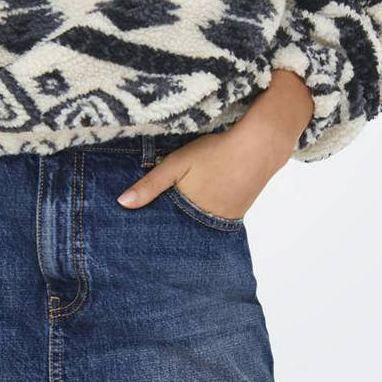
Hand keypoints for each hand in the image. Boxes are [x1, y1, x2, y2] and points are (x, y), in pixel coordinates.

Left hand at [115, 118, 283, 220]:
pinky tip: (197, 209)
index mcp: (189, 212)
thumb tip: (122, 204)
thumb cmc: (215, 152)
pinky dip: (204, 218)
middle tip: (150, 233)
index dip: (151, 228)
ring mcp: (224, 221)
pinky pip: (214, 222)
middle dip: (168, 231)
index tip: (135, 234)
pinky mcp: (236, 214)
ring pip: (198, 228)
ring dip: (187, 225)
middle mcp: (207, 223)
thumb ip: (151, 184)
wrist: (259, 147)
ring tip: (172, 223)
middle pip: (182, 232)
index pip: (164, 229)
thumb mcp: (177, 163)